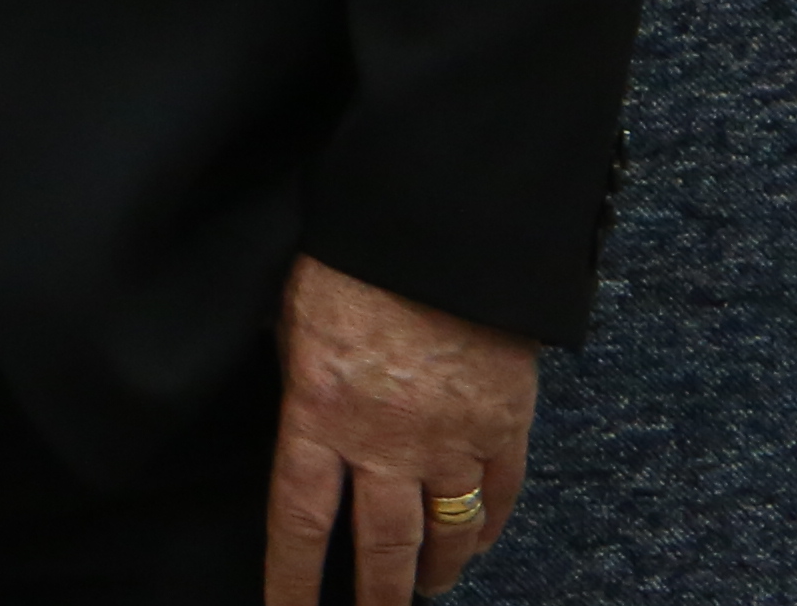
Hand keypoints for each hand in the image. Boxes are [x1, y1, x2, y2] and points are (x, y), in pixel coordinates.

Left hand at [267, 253, 538, 600]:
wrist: (439, 228)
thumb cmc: (351, 260)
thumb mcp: (293, 319)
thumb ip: (299, 380)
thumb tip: (299, 412)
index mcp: (318, 415)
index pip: (299, 521)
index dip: (292, 578)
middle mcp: (384, 444)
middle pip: (381, 548)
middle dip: (376, 599)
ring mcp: (450, 440)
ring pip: (446, 535)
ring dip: (435, 571)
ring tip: (425, 590)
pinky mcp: (504, 425)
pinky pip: (499, 498)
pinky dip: (487, 530)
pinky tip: (474, 545)